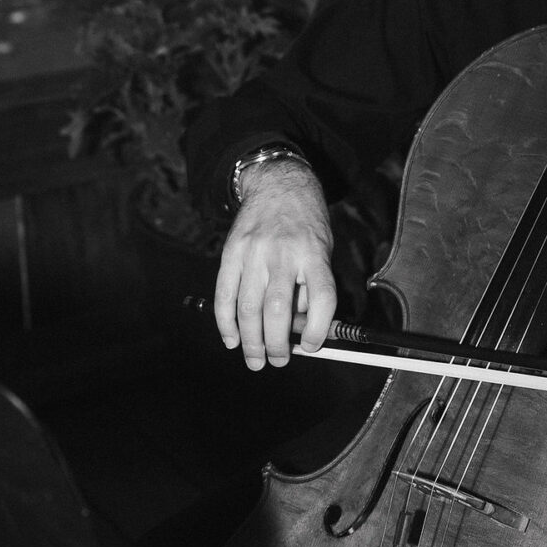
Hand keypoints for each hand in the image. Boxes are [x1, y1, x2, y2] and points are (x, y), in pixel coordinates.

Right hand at [213, 158, 336, 371]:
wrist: (278, 186)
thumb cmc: (306, 225)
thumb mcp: (321, 250)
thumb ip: (311, 288)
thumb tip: (302, 332)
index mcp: (313, 254)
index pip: (322, 298)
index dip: (318, 330)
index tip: (312, 348)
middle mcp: (283, 254)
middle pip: (278, 309)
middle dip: (277, 344)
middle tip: (278, 361)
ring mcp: (254, 253)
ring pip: (249, 307)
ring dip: (251, 341)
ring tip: (255, 359)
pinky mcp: (231, 253)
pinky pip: (225, 294)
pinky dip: (226, 322)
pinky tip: (231, 339)